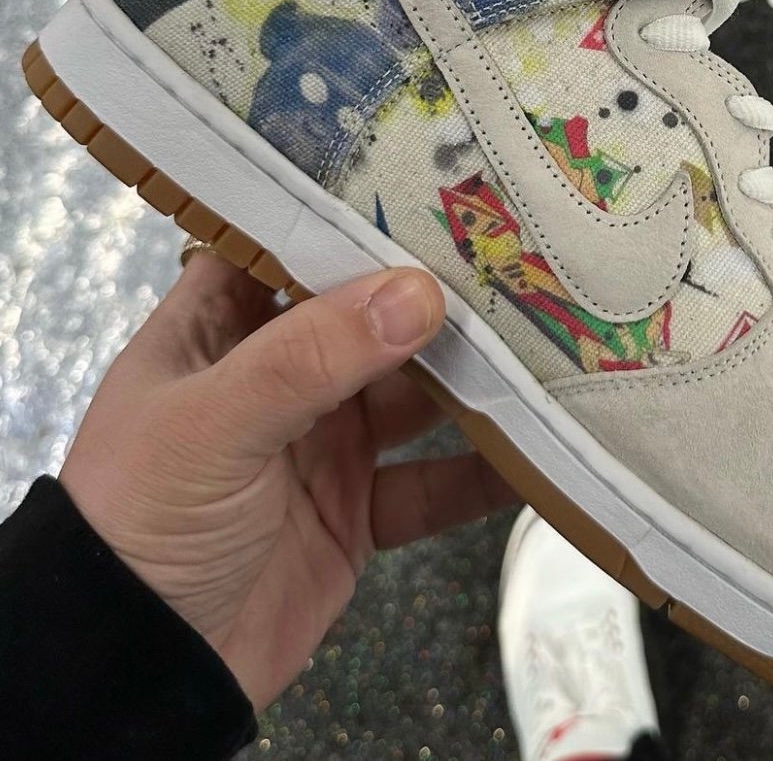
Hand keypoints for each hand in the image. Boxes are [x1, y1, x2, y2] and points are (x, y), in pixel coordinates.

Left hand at [59, 253, 516, 709]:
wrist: (142, 671)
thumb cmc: (146, 520)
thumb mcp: (213, 422)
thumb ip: (311, 356)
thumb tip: (420, 293)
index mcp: (218, 332)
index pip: (283, 247)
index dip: (346, 214)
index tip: (429, 181)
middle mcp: (276, 377)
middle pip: (367, 319)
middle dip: (435, 296)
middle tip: (519, 258)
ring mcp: (322, 445)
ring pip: (413, 396)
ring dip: (472, 379)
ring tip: (550, 341)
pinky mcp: (359, 512)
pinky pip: (432, 483)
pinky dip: (483, 472)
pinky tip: (543, 448)